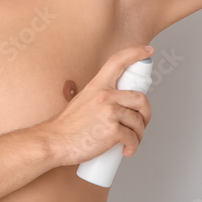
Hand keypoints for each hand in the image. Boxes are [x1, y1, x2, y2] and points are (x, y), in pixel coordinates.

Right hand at [44, 45, 153, 166]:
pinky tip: (127, 150)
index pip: (118, 61)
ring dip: (139, 134)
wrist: (54, 142)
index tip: (147, 51)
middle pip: (140, 98)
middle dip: (146, 113)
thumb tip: (119, 104)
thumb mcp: (82, 101)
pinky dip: (133, 146)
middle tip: (142, 122)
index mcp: (97, 86)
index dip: (136, 53)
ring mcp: (110, 112)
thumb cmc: (67, 126)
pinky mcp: (113, 130)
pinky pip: (133, 137)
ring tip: (130, 141)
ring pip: (138, 121)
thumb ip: (101, 98)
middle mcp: (105, 96)